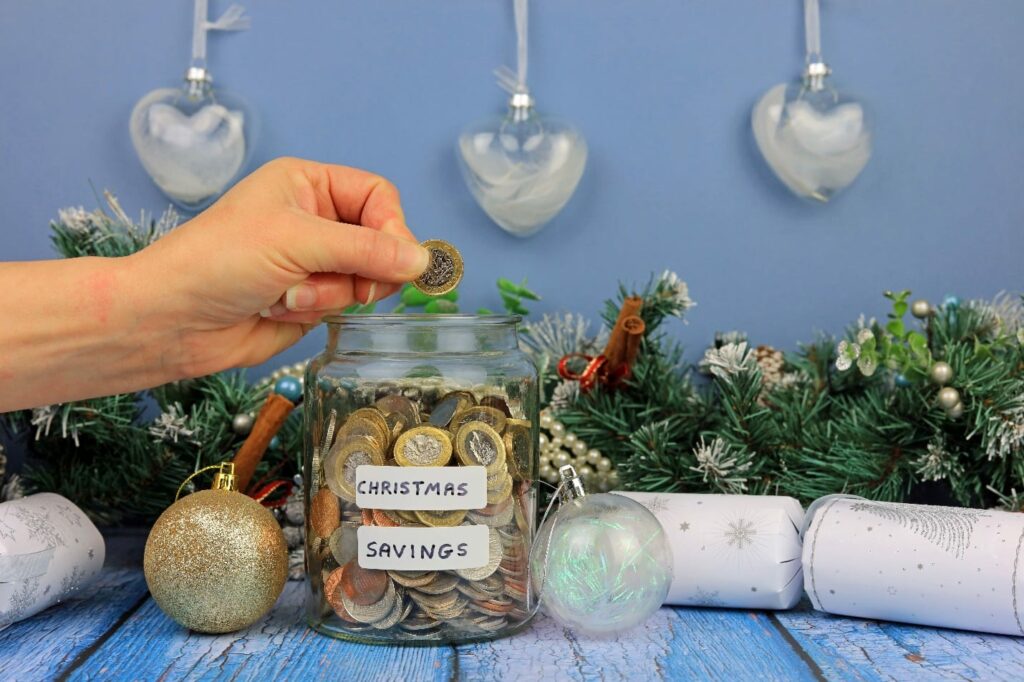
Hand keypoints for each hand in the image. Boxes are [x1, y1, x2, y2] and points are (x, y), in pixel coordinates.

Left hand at [134, 157, 429, 376]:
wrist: (171, 320)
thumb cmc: (219, 260)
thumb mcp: (296, 240)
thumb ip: (366, 249)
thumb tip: (423, 259)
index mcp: (309, 184)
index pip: (378, 197)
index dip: (393, 227)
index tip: (399, 260)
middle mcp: (316, 220)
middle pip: (380, 241)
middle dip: (361, 268)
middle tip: (351, 285)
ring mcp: (314, 263)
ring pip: (364, 279)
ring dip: (330, 293)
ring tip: (288, 294)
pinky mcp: (311, 301)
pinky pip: (343, 305)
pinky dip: (317, 310)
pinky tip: (279, 308)